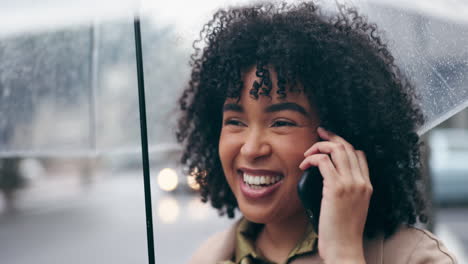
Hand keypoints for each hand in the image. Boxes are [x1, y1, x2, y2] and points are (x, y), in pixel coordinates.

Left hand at [299, 127, 371, 263]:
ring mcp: (350, 184)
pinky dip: (312, 158)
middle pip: (348, 147)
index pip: (359, 154)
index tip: (329, 142)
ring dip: (319, 146)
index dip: (343, 144)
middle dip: (331, 137)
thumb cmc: (343, 232)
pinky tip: (304, 165)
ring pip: (337, 150)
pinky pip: (323, 162)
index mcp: (367, 185)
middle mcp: (361, 182)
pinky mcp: (336, 188)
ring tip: (308, 153)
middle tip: (319, 133)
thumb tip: (330, 179)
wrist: (344, 247)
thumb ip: (347, 191)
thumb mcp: (352, 208)